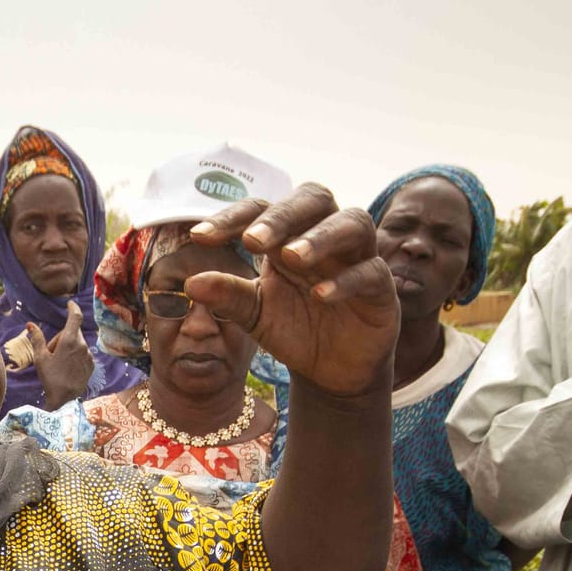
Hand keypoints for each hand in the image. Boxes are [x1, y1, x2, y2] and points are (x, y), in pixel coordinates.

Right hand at [29, 300, 94, 409]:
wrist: (65, 399)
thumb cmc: (50, 377)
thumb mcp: (40, 357)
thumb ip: (37, 338)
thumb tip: (30, 324)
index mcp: (70, 340)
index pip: (75, 316)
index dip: (73, 308)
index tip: (70, 303)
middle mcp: (83, 345)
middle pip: (72, 332)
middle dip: (62, 337)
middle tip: (51, 352)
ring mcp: (89, 355)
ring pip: (78, 343)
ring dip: (69, 347)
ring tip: (59, 363)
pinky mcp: (92, 365)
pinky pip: (83, 353)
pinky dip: (75, 356)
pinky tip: (67, 368)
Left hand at [188, 184, 397, 397]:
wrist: (331, 371)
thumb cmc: (294, 329)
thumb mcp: (256, 315)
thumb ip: (228, 296)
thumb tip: (190, 283)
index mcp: (288, 235)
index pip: (261, 210)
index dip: (231, 217)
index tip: (199, 238)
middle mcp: (325, 236)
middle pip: (312, 200)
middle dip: (281, 217)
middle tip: (252, 241)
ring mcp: (358, 257)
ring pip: (353, 223)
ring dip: (320, 237)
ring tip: (292, 257)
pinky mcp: (381, 287)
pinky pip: (371, 271)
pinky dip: (346, 280)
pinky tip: (320, 295)